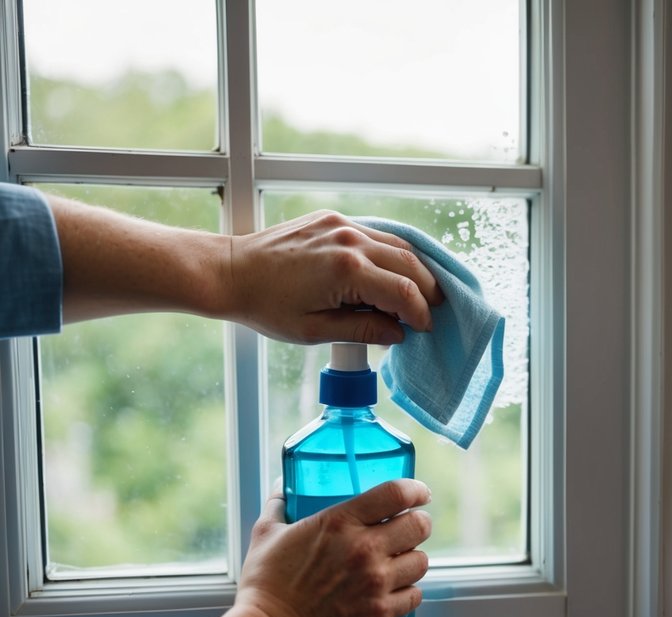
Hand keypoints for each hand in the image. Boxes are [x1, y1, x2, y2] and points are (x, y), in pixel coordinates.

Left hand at [225, 211, 444, 344]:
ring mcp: (341, 225)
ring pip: (397, 244)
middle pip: (410, 263)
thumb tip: (398, 334)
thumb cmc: (266, 306)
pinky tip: (392, 272)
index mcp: (346, 271)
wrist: (229, 271)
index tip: (423, 329)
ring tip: (418, 293)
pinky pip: (376, 234)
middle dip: (428, 290)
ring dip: (414, 269)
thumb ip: (362, 331)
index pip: (403, 292)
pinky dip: (391, 253)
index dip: (420, 313)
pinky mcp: (332, 219)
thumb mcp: (314, 331)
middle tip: (433, 311)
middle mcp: (349, 240)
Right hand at [235, 478, 431, 616]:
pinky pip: (414, 595)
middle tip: (407, 531)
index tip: (419, 494)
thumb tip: (282, 489)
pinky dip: (407, 592)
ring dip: (412, 560)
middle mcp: (364, 549)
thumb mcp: (266, 535)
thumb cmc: (266, 586)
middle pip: (419, 525)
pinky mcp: (380, 612)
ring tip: (398, 564)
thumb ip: (279, 507)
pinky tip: (393, 591)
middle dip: (417, 525)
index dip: (415, 490)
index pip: (396, 493)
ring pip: (421, 561)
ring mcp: (376, 582)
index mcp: (340, 522)